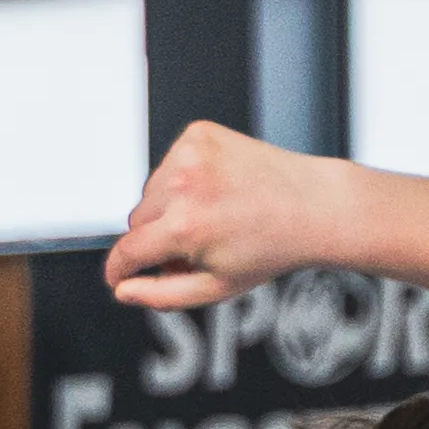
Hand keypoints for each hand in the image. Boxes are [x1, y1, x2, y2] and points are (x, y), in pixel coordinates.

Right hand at [105, 122, 328, 311]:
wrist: (311, 205)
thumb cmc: (270, 248)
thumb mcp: (217, 286)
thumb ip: (163, 295)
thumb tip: (124, 291)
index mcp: (186, 227)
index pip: (128, 251)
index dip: (118, 269)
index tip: (116, 276)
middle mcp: (183, 186)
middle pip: (137, 220)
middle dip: (156, 237)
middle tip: (195, 246)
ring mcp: (189, 154)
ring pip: (150, 191)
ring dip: (169, 207)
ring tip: (212, 215)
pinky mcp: (198, 133)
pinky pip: (169, 164)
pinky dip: (183, 179)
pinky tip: (216, 189)